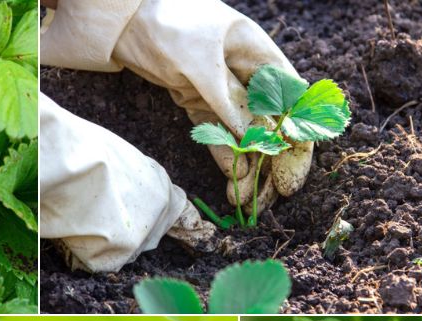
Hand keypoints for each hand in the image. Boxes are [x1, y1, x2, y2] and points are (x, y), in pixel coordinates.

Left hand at [111, 0, 312, 205]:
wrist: (124, 19)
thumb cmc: (169, 25)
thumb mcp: (202, 65)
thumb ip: (231, 103)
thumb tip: (259, 140)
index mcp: (260, 57)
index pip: (293, 104)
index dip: (297, 141)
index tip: (288, 174)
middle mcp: (249, 76)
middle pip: (273, 126)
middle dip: (273, 164)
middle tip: (268, 199)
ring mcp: (224, 92)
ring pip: (247, 136)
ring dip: (250, 168)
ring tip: (244, 200)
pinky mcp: (200, 103)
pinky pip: (219, 135)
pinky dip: (226, 158)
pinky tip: (232, 182)